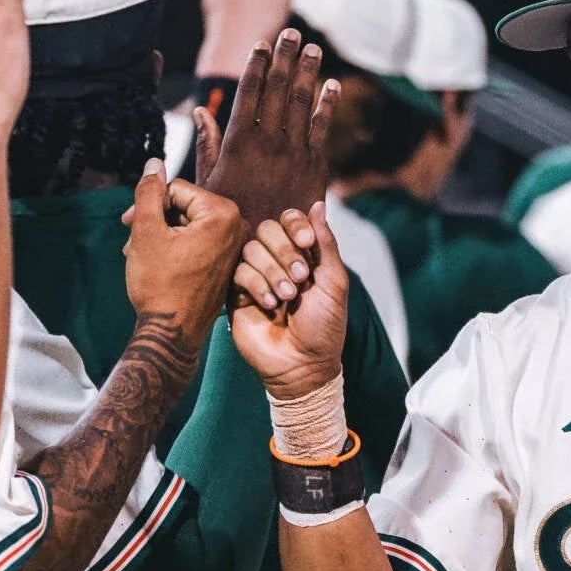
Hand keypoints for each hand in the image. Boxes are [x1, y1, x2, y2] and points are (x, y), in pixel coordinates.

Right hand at [120, 161, 245, 333]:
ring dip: (161, 236)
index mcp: (223, 214)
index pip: (176, 189)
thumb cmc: (159, 284)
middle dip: (155, 220)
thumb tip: (154, 164)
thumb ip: (149, 192)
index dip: (148, 204)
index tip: (128, 224)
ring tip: (139, 255)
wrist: (171, 334)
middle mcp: (237, 228)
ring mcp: (234, 248)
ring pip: (188, 226)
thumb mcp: (147, 231)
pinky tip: (156, 263)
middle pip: (185, 206)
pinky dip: (175, 249)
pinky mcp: (227, 265)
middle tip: (131, 241)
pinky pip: (198, 244)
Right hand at [195, 28, 339, 232]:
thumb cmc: (230, 221)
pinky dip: (329, 105)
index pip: (248, 93)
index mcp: (238, 143)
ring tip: (314, 49)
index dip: (256, 65)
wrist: (268, 255)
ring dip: (309, 72)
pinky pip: (324, 129)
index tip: (262, 44)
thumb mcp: (208, 185)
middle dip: (286, 57)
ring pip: (303, 103)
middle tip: (292, 33)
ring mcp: (294, 153)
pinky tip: (333, 85)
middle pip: (278, 89)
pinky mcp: (316, 167)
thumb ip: (206, 147)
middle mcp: (267, 142)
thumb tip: (201, 114)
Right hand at [230, 205, 348, 399]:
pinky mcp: (236, 294)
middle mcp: (276, 260)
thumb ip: (326, 243)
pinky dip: (256, 285)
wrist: (303, 365)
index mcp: (301, 254)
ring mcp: (255, 276)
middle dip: (283, 250)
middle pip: (266, 228)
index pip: (289, 219)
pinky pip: (237, 271)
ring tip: (286, 298)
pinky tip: (269, 305)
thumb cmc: (324, 327)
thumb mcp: (334, 282)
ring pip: (250, 249)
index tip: (306, 243)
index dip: (294, 224)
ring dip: (271, 271)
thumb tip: (318, 204)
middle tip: (299, 278)